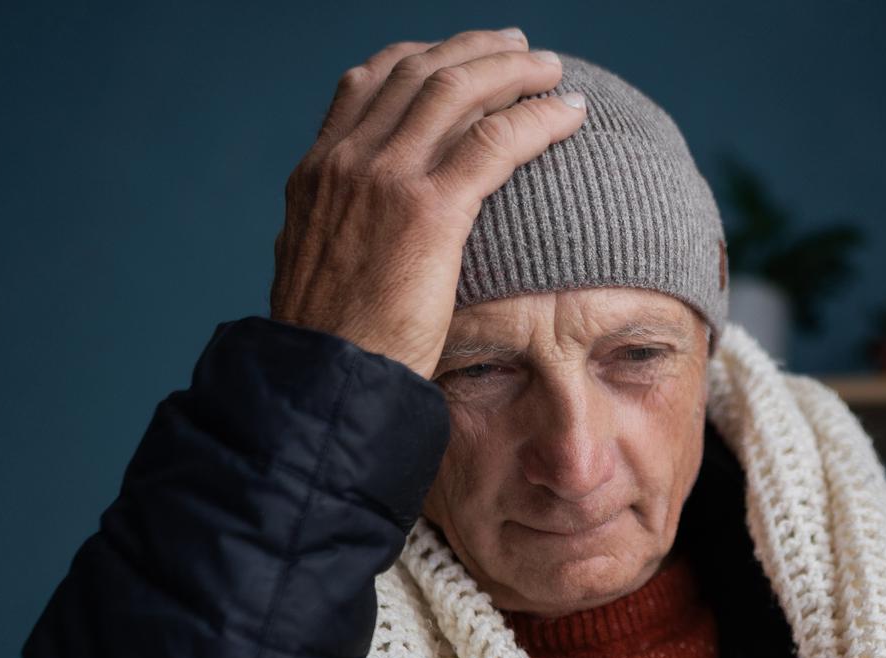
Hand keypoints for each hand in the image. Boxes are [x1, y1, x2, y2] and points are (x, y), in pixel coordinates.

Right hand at [268, 29, 585, 377]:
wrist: (325, 381)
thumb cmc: (330, 349)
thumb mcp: (316, 272)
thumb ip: (337, 236)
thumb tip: (352, 236)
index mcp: (317, 173)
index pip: (368, 83)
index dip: (419, 58)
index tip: (456, 57)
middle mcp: (347, 161)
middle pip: (419, 71)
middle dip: (475, 50)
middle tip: (519, 48)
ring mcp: (386, 178)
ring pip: (459, 90)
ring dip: (514, 70)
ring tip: (552, 71)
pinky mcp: (430, 210)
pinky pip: (496, 140)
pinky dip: (538, 118)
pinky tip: (569, 115)